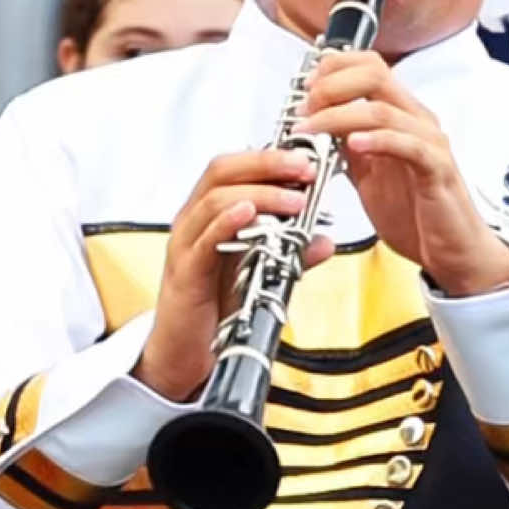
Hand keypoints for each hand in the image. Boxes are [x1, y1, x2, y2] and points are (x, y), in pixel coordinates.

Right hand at [135, 148, 335, 402]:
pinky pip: (202, 238)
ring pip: (214, 199)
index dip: (271, 156)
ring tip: (295, 200)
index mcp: (210, 213)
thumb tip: (325, 240)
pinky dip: (227, 221)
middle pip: (223, 170)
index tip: (310, 158)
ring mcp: (185, 243)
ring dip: (259, 193)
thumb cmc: (216, 307)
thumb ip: (292, 255)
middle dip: (267, 163)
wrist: (184, 353)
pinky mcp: (184, 272)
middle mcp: (193, 220)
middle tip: (306, 168)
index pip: (237, 167)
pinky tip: (250, 213)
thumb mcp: (261, 274)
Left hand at [301, 50, 508, 296]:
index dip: (332, 69)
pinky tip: (354, 144)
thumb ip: (347, 148)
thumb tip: (315, 126)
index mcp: (400, 115)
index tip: (304, 89)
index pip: (368, 66)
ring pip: (382, 110)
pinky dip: (378, 140)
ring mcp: (429, 142)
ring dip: (338, 116)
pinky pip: (409, 145)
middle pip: (374, 74)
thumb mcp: (368, 176)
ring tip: (311, 129)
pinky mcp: (438, 169)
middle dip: (331, 85)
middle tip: (305, 108)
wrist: (451, 252)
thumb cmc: (416, 214)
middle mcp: (417, 120)